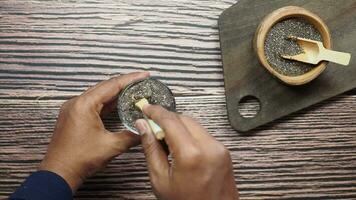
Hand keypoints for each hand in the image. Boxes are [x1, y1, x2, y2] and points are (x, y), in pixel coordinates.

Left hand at [39, 72, 149, 191]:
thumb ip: (131, 136)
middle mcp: (77, 103)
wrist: (59, 173)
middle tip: (142, 81)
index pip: (112, 85)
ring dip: (116, 93)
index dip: (130, 79)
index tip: (144, 74)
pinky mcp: (74, 117)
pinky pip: (93, 104)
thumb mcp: (111, 146)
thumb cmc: (79, 159)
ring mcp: (74, 109)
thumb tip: (145, 131)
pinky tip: (119, 104)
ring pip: (99, 95)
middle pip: (105, 87)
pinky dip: (107, 103)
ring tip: (134, 91)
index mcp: (84, 105)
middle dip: (124, 84)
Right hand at [135, 105, 238, 199]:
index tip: (146, 108)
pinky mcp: (223, 152)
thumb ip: (151, 149)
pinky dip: (189, 134)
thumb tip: (143, 126)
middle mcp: (209, 147)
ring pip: (194, 124)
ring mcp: (219, 148)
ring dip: (178, 126)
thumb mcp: (160, 180)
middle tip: (151, 126)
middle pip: (184, 119)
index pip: (170, 120)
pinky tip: (180, 146)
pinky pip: (203, 134)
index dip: (155, 112)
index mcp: (191, 154)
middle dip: (166, 119)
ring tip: (165, 140)